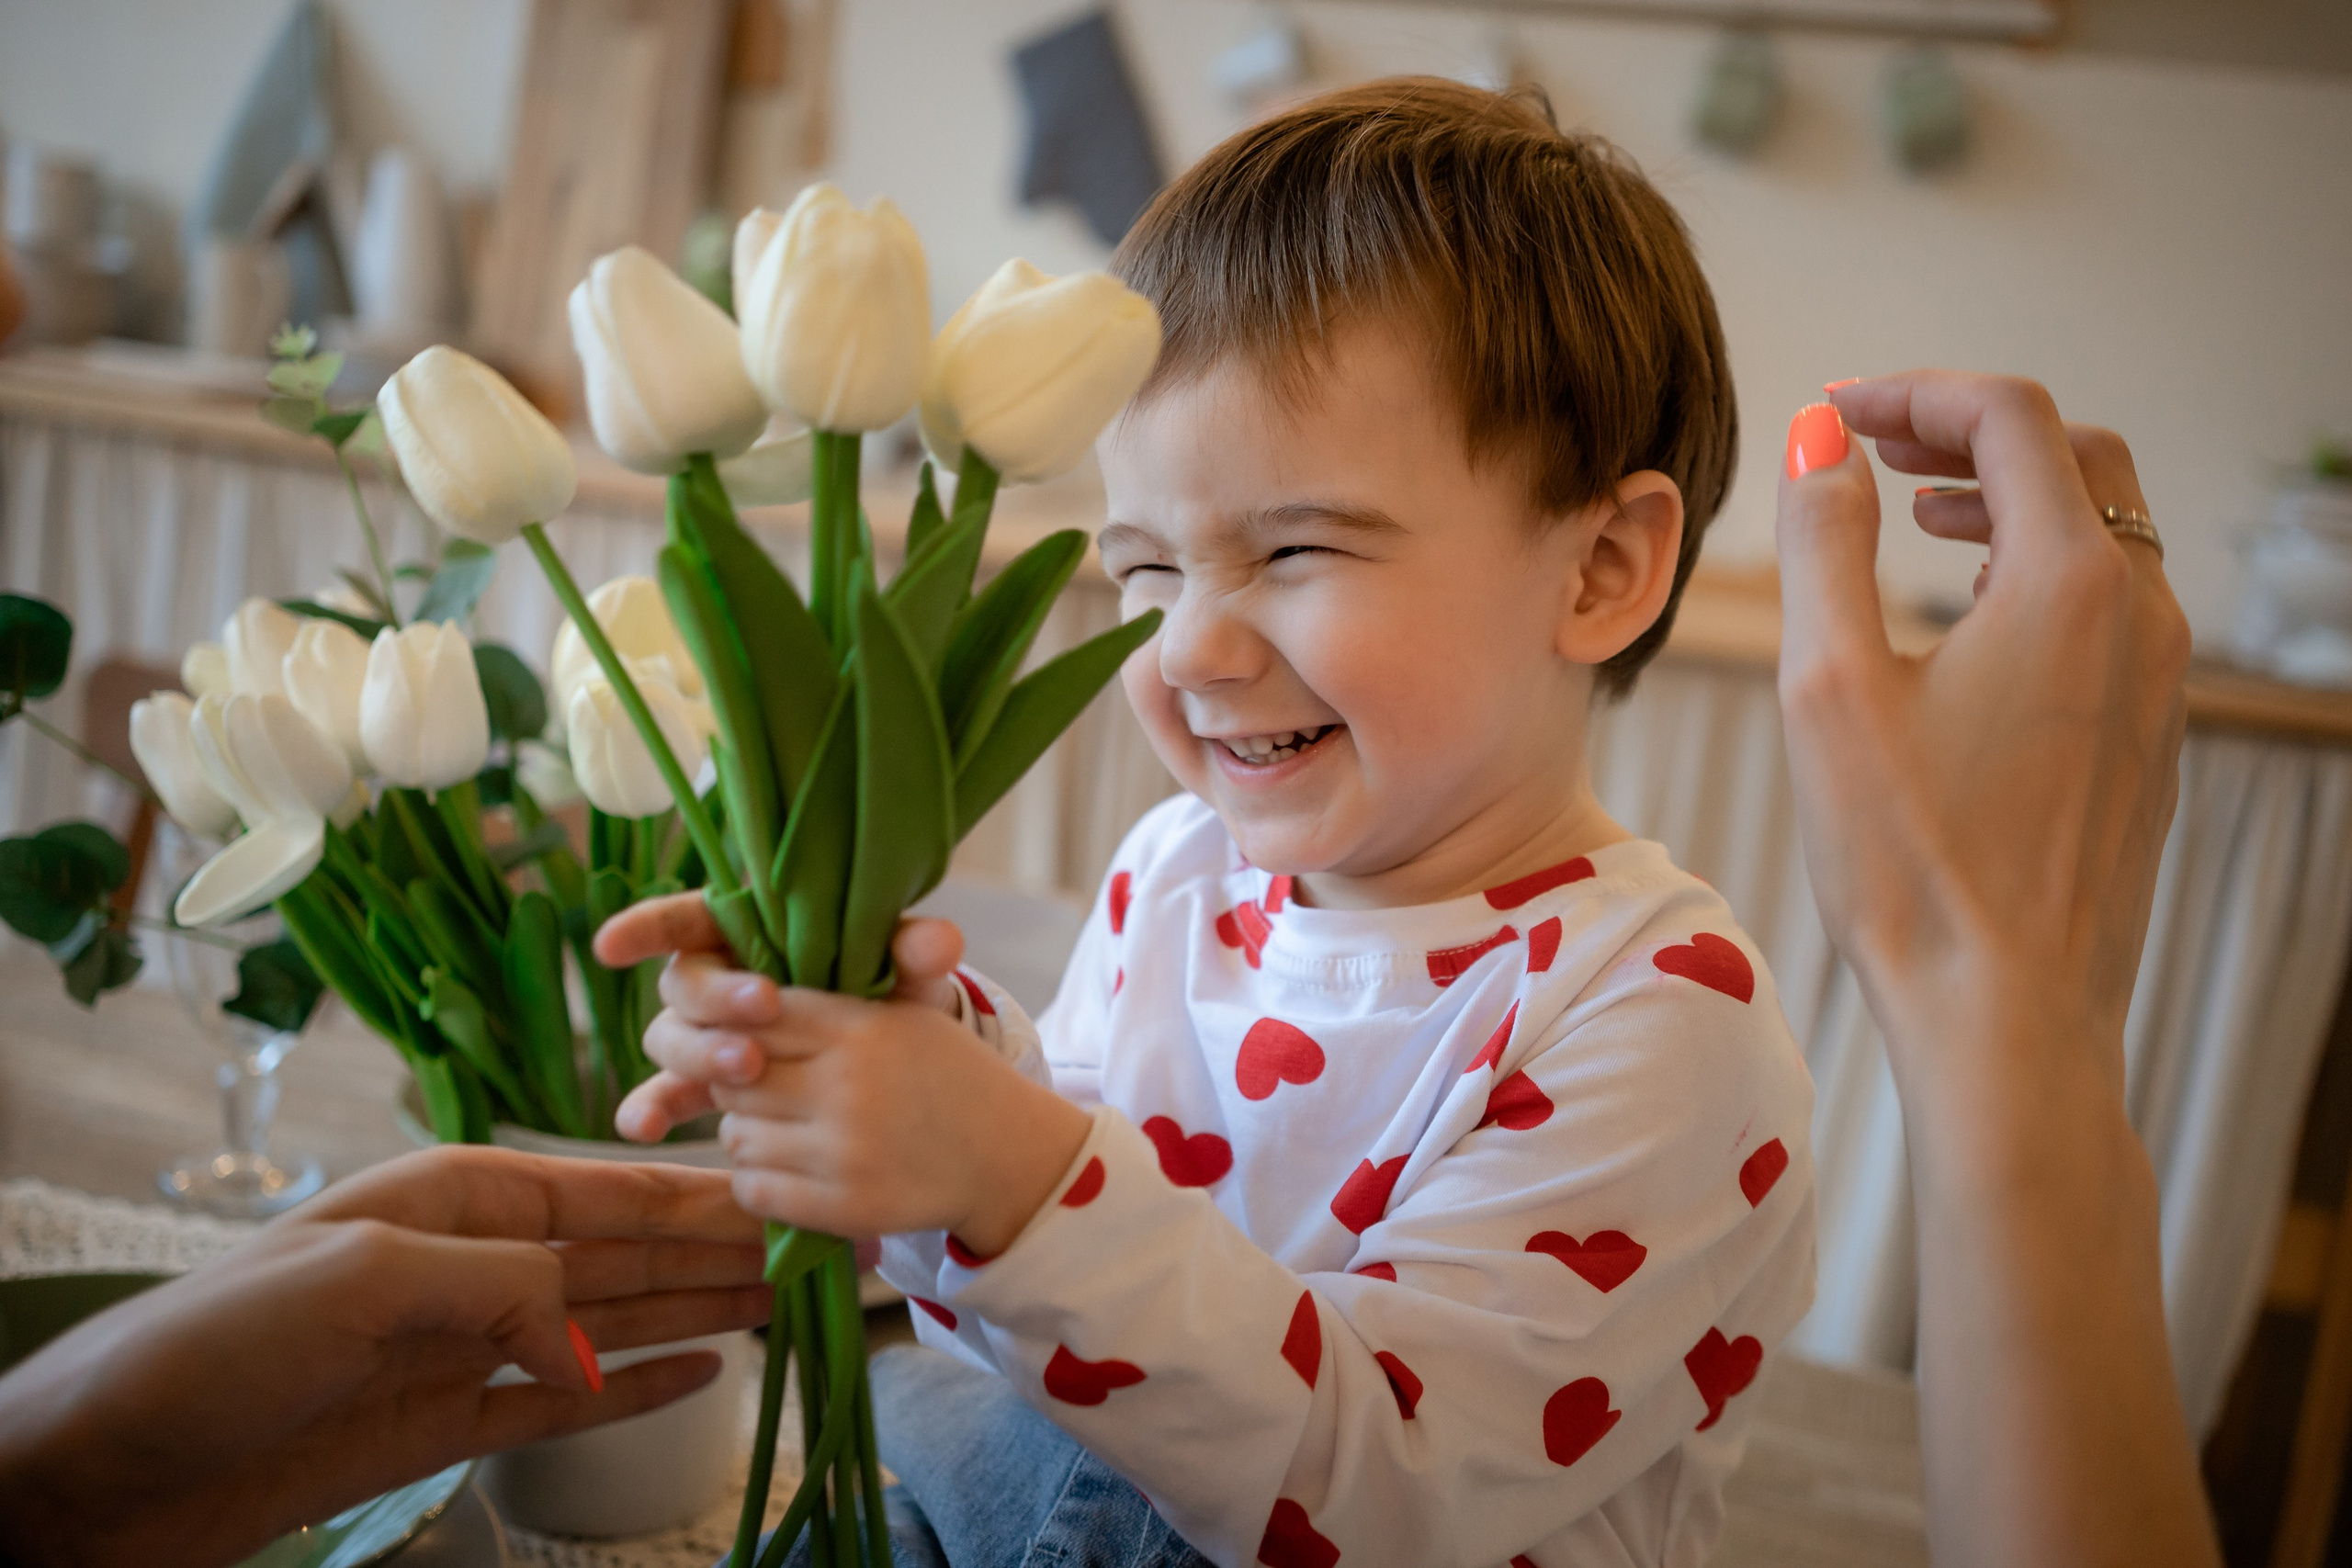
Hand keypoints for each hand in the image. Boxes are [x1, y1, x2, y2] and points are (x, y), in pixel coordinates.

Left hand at [0, 1145, 769, 1567]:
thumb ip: (499, 1286)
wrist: (106, 1467)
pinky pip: (569, 1397)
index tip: (782, 1193)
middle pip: (624, 1251)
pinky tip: (708, 1374)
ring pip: (612, 1320)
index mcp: (450, 1198)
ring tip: (788, 1304)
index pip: (602, 1188)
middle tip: (818, 1251)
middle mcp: (470, 1261)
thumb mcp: (364, 1283)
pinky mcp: (447, 1422)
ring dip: (700, 1310)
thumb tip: (591, 1336)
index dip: (697, 1193)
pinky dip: (642, 1385)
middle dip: (719, 1247)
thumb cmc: (216, 1345)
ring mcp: (464, 1345)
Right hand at [591, 894, 970, 1140]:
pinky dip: (652, 1109)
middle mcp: (718, 982)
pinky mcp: (710, 1085)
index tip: (613, 945)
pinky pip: (666, 1095)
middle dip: (716, 1000)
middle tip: (763, 1012)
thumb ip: (914, 950)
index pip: (689, 918)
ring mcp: (709, 1036)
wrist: (898, 1064)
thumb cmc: (889, 991)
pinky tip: (646, 1129)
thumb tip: (937, 941)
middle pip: (685, 985)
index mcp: (752, 931)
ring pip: (672, 1040)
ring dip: (700, 1054)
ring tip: (747, 1068)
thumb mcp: (906, 969)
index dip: (648, 926)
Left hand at [597, 897, 1091, 1254]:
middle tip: (766, 1086)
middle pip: (734, 1078)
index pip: (756, 1017)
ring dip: (748, 1131)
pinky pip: (753, 1188)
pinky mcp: (843, 1206)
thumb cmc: (947, 1074)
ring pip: (735, 1135)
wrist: (1005, 1154)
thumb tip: (747, 997)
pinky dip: (759, 1179)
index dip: (741, 1027)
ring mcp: (844, 1151)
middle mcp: (848, 1087)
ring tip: (783, 1127)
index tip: (751, 1039)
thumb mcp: (908, 1013)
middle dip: (738, 1081)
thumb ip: (833, 995)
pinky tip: (789, 1166)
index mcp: (862, 1029)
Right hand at [1778, 372, 2212, 1567]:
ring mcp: (2158, 679)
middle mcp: (2140, 615)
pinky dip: (2039, 568)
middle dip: (1969, 430)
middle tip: (1874, 442)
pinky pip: (2112, 606)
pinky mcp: (2148, 736)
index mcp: (2068, 584)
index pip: (2008, 418)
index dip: (1914, 392)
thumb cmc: (1909, 866)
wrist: (2008, 1016)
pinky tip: (1966, 619)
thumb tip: (1824, 435)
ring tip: (1915, 513)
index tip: (1836, 407)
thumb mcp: (1829, 686)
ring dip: (2008, 497)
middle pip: (2075, 457)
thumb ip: (1826, 540)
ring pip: (2104, 531)